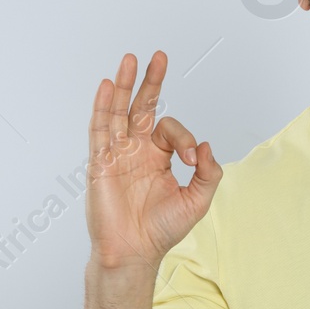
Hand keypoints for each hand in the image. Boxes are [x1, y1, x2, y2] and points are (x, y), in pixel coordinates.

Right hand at [86, 51, 220, 271]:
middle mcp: (135, 151)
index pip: (169, 129)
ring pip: (119, 111)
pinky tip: (108, 86)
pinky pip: (100, 129)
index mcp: (157, 157)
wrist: (134, 252)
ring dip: (125, 85)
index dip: (184, 138)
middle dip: (151, 82)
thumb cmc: (161, 230)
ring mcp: (116, 154)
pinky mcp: (100, 162)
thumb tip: (205, 145)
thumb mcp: (197, 199)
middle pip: (142, 108)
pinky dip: (103, 107)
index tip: (191, 159)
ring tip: (130, 60)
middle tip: (159, 57)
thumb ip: (209, 172)